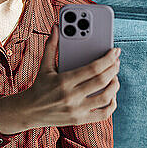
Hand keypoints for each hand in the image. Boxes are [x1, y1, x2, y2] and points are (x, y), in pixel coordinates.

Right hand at [0, 24, 119, 133]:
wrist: (29, 112)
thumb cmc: (39, 85)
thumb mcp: (44, 65)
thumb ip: (51, 45)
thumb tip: (56, 26)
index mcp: (63, 81)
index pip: (93, 68)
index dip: (108, 58)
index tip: (115, 51)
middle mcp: (71, 96)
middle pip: (102, 81)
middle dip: (114, 68)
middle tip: (117, 60)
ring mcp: (76, 110)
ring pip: (105, 97)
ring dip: (115, 85)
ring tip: (115, 75)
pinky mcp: (79, 120)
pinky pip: (103, 114)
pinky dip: (112, 104)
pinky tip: (112, 95)